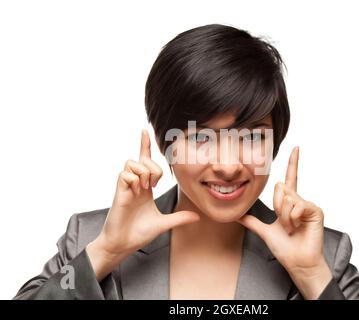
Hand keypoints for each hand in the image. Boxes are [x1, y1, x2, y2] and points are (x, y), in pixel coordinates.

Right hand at [87, 129, 199, 280]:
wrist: (123, 245)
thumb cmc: (139, 233)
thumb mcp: (164, 223)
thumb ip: (179, 217)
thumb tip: (197, 217)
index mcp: (145, 188)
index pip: (144, 161)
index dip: (145, 146)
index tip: (145, 130)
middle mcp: (135, 184)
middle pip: (143, 159)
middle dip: (153, 167)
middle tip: (153, 186)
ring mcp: (126, 187)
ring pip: (133, 163)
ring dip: (143, 173)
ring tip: (144, 189)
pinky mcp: (119, 191)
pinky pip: (125, 174)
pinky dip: (134, 180)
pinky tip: (136, 192)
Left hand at [237, 146, 331, 298]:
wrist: (297, 262)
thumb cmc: (285, 248)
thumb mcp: (265, 231)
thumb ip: (252, 221)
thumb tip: (237, 215)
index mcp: (289, 203)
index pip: (290, 178)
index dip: (293, 163)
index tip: (295, 147)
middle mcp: (299, 200)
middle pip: (280, 188)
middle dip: (277, 207)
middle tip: (283, 224)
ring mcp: (308, 205)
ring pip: (287, 198)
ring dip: (285, 216)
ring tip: (291, 228)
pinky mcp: (315, 210)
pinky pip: (298, 205)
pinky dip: (293, 218)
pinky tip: (298, 227)